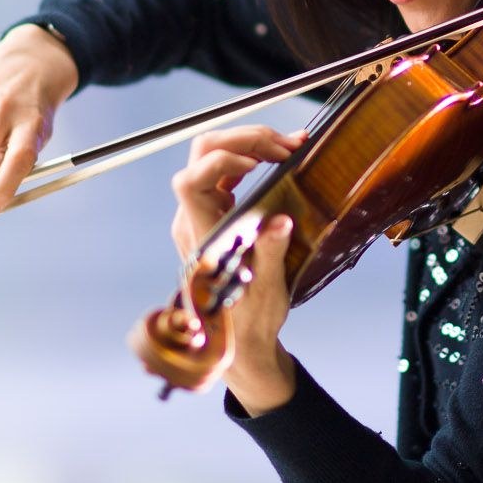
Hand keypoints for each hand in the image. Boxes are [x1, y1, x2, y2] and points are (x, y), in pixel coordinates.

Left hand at [169, 126, 307, 410]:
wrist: (240, 343)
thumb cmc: (249, 322)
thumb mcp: (267, 291)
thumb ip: (270, 254)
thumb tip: (281, 221)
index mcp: (200, 236)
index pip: (191, 181)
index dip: (221, 161)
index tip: (261, 163)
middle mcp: (194, 219)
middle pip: (203, 155)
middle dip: (245, 139)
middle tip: (288, 145)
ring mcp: (203, 213)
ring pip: (214, 157)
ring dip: (252, 144)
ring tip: (291, 146)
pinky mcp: (216, 213)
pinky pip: (227, 171)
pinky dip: (253, 158)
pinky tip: (282, 158)